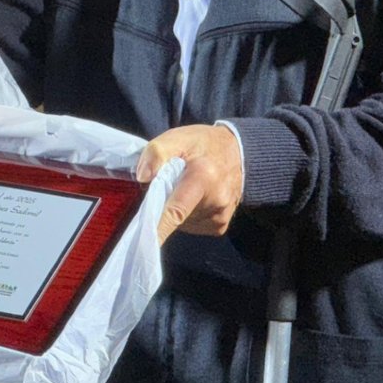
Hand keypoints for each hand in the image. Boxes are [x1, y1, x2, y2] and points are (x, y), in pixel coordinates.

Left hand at [137, 124, 244, 243]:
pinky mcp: (220, 226)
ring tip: (185, 187)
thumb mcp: (179, 137)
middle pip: (172, 216)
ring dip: (174, 209)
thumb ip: (158, 151)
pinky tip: (194, 198)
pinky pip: (191, 226)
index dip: (159, 229)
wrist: (240, 153)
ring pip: (180, 222)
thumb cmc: (204, 144)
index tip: (146, 246)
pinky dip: (186, 215)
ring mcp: (219, 217)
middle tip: (168, 181)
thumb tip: (142, 177)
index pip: (176, 211)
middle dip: (161, 203)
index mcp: (202, 178)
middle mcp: (215, 202)